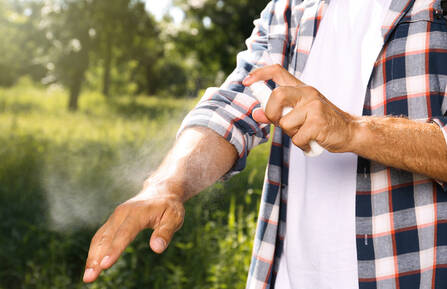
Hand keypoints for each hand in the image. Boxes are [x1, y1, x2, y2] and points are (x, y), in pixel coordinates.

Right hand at [83, 185, 184, 282]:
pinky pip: (101, 237)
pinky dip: (95, 251)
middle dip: (97, 258)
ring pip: (100, 238)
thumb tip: (157, 249)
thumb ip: (165, 233)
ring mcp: (115, 217)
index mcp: (138, 212)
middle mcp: (122, 213)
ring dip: (92, 257)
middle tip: (89, 278)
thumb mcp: (174, 218)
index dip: (115, 249)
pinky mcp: (113, 222)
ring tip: (88, 277)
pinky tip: (92, 266)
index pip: (125, 233)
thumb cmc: (169, 207)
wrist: (161, 191)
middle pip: (107, 237)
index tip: (105, 265)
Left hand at [243, 64, 357, 152]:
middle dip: (272, 114)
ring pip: (285, 123)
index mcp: (301, 88)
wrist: (351, 131)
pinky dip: (302, 145)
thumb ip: (277, 112)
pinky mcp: (319, 122)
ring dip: (291, 134)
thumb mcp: (299, 114)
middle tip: (280, 123)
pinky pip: (297, 138)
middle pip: (276, 95)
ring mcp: (314, 106)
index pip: (277, 71)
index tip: (247, 81)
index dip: (259, 74)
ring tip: (304, 133)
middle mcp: (307, 93)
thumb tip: (256, 113)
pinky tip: (311, 142)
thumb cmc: (323, 123)